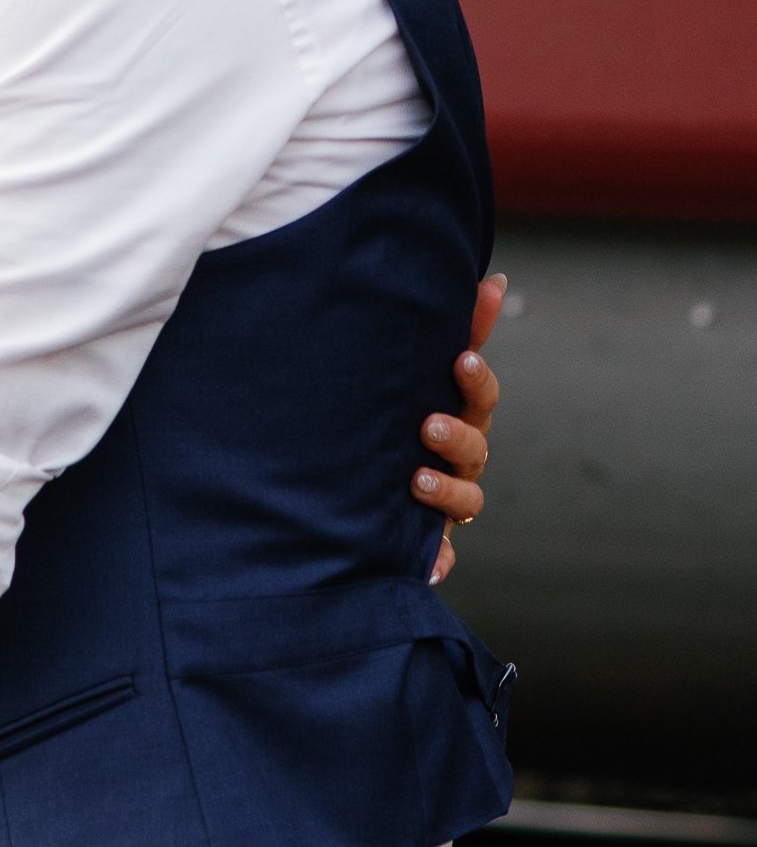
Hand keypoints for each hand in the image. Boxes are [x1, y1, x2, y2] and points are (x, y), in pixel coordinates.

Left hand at [418, 274, 504, 584]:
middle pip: (475, 445)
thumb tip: (494, 278)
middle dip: (457, 434)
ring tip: (416, 481)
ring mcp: (446, 498)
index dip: (476, 377)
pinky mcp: (426, 538)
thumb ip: (450, 332)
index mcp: (457, 413)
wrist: (354, 484)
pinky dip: (435, 562)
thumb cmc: (392, 417)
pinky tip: (429, 568)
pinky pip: (437, 555)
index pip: (478, 392)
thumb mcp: (407, 376)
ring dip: (446, 491)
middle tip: (429, 424)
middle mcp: (458, 457)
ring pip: (466, 498)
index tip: (462, 359)